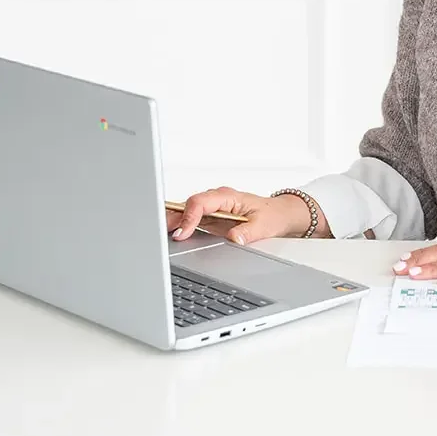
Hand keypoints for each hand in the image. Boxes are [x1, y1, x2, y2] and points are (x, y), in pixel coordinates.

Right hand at [168, 186, 314, 245]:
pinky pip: (189, 219)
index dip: (189, 216)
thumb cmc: (272, 215)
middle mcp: (216, 200)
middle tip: (159, 232)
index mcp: (227, 196)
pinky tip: (168, 234)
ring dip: (172, 221)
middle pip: (188, 204)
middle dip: (173, 217)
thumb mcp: (264, 225)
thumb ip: (249, 232)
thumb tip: (234, 238)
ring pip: (185, 211)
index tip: (183, 232)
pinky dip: (178, 225)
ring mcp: (211, 208)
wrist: (279, 215)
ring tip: (157, 234)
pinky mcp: (209, 217)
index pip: (201, 202)